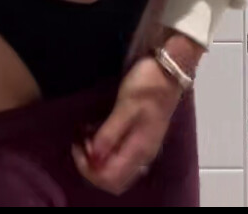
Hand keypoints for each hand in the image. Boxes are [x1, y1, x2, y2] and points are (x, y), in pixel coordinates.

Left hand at [71, 54, 182, 195]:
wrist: (170, 69)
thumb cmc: (146, 85)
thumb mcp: (125, 105)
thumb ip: (110, 134)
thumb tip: (93, 159)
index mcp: (139, 150)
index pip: (110, 179)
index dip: (89, 169)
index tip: (77, 146)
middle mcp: (142, 155)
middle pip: (113, 179)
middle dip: (92, 166)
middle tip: (80, 141)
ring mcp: (144, 146)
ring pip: (116, 168)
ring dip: (98, 158)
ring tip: (86, 135)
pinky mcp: (142, 137)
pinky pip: (121, 155)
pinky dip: (106, 149)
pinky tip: (97, 131)